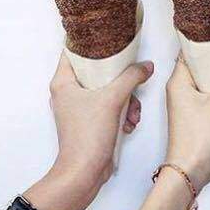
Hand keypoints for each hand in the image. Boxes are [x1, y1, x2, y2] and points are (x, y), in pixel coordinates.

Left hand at [50, 53, 153, 194]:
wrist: (85, 171)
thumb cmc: (87, 136)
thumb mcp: (113, 99)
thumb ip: (132, 77)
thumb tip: (146, 66)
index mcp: (64, 83)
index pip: (74, 52)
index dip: (92, 43)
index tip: (111, 39)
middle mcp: (68, 93)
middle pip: (98, 72)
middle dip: (120, 79)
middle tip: (131, 82)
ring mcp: (79, 108)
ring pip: (108, 91)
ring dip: (126, 100)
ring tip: (131, 113)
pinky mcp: (90, 122)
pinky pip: (111, 107)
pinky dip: (122, 113)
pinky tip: (128, 123)